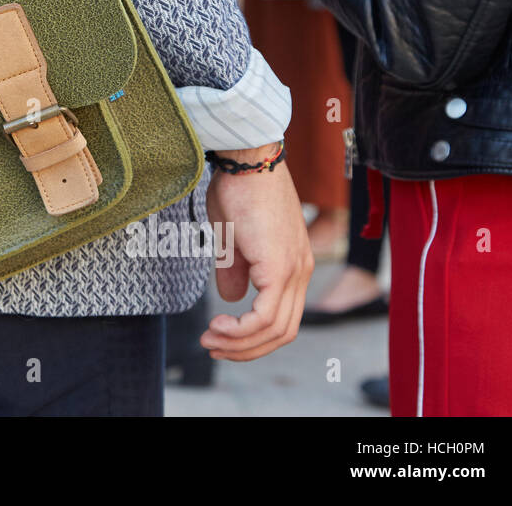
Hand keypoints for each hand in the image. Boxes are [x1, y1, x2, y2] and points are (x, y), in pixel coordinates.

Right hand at [202, 153, 312, 360]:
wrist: (248, 162)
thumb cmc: (239, 190)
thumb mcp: (232, 238)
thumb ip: (236, 269)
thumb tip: (231, 298)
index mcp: (293, 265)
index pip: (282, 318)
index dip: (252, 336)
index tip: (220, 336)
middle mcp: (301, 272)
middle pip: (282, 332)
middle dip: (245, 348)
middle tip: (213, 347)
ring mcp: (294, 271)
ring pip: (275, 330)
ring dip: (240, 343)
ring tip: (210, 339)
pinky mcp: (280, 268)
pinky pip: (265, 316)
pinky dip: (242, 330)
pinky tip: (219, 325)